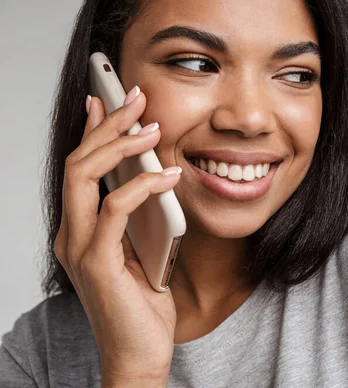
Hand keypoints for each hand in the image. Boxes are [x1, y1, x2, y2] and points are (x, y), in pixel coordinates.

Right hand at [54, 87, 179, 385]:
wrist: (140, 356)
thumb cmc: (143, 306)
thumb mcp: (143, 250)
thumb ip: (140, 219)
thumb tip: (154, 178)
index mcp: (83, 229)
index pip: (81, 168)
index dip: (93, 130)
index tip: (109, 100)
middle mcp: (72, 234)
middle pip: (77, 163)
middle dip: (107, 125)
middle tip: (134, 97)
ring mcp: (80, 249)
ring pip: (84, 178)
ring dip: (118, 145)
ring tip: (151, 126)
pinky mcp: (97, 264)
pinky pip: (114, 212)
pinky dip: (141, 187)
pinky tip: (169, 175)